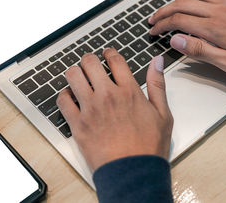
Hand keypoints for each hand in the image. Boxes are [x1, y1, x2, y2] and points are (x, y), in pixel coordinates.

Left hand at [56, 49, 172, 171]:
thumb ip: (157, 84)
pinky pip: (62, 100)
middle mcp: (108, 95)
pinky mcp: (77, 124)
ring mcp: (90, 109)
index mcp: (129, 91)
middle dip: (89, 59)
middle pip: (90, 63)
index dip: (110, 53)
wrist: (133, 171)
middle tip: (90, 62)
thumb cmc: (149, 146)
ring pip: (73, 76)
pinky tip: (70, 97)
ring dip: (75, 72)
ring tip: (78, 76)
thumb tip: (157, 62)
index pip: (115, 60)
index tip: (108, 53)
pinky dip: (64, 95)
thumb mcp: (163, 113)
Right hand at [149, 0, 225, 77]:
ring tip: (169, 10)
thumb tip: (175, 40)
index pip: (179, 20)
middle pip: (182, 4)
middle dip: (163, 11)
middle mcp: (220, 10)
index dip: (162, 26)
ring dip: (178, 0)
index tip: (152, 32)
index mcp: (215, 26)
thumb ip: (201, 50)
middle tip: (152, 20)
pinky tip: (196, 2)